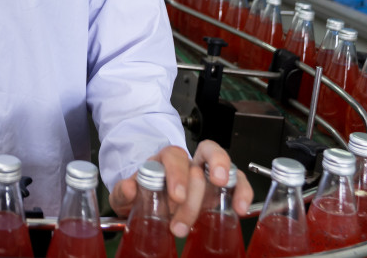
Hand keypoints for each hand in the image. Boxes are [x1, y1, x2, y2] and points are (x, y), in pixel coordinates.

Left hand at [108, 140, 251, 237]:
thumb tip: (129, 188)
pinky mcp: (221, 190)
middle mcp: (189, 164)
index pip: (173, 157)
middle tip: (191, 210)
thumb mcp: (125, 194)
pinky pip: (238, 184)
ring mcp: (208, 175)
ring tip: (235, 203)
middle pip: (201, 161)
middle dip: (198, 189)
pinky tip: (242, 207)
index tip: (176, 196)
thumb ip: (123, 191)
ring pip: (225, 166)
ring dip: (231, 182)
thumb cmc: (141, 194)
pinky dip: (243, 192)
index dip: (177, 174)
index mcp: (165, 160)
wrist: (148, 203)